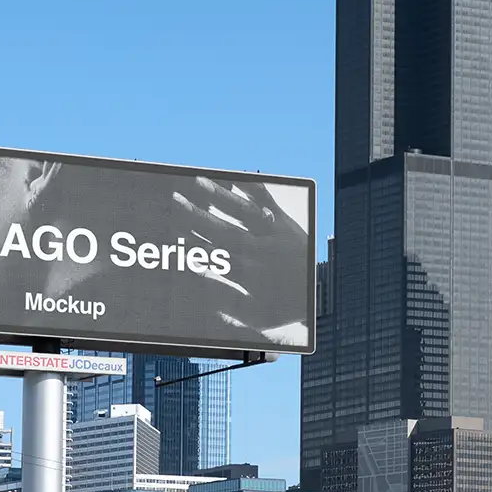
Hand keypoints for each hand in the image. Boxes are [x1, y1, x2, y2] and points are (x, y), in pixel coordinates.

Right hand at [171, 177, 308, 341]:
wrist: (316, 295)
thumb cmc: (278, 309)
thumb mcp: (252, 316)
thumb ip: (225, 304)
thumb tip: (200, 285)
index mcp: (250, 275)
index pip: (216, 257)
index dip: (195, 245)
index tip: (176, 234)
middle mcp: (262, 251)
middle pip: (225, 232)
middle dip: (198, 216)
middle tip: (177, 201)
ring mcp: (274, 234)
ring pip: (244, 212)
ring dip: (220, 196)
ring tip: (199, 181)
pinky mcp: (284, 222)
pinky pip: (268, 201)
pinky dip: (253, 187)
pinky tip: (238, 176)